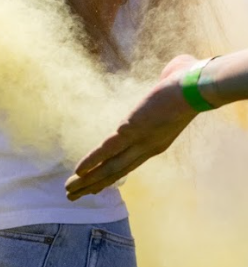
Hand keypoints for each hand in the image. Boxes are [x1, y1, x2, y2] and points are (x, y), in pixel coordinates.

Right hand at [65, 55, 198, 199]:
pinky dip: (92, 161)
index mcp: (155, 141)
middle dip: (91, 185)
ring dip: (87, 180)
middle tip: (72, 196)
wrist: (197, 86)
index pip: (126, 164)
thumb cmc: (190, 81)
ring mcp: (140, 141)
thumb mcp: (174, 89)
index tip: (93, 187)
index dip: (107, 176)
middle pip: (114, 172)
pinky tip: (78, 171)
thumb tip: (172, 70)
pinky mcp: (132, 131)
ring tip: (69, 190)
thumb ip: (168, 83)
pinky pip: (108, 149)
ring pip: (109, 166)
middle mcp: (147, 147)